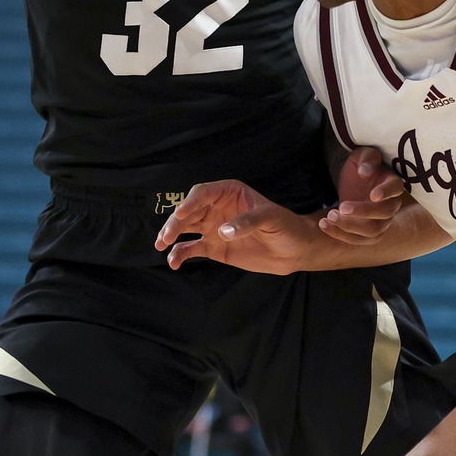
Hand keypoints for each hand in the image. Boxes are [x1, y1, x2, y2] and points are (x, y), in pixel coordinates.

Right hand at [154, 179, 324, 273]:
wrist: (294, 250)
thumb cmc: (286, 226)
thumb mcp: (271, 219)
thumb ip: (248, 222)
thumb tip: (223, 232)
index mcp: (229, 193)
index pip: (203, 193)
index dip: (190, 202)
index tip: (181, 213)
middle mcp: (217, 208)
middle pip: (188, 211)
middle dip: (175, 222)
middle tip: (167, 236)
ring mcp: (213, 228)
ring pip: (185, 228)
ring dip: (171, 235)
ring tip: (161, 244)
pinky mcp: (214, 247)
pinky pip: (191, 248)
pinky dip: (180, 254)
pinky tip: (173, 262)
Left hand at [320, 146, 407, 244]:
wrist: (355, 183)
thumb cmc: (361, 165)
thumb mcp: (361, 154)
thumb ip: (366, 159)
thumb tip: (365, 172)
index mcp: (392, 183)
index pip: (395, 189)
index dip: (386, 193)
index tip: (373, 195)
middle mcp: (392, 204)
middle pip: (384, 214)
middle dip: (362, 212)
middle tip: (341, 207)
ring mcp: (383, 221)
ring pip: (372, 231)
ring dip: (349, 226)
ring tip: (329, 216)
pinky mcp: (369, 233)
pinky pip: (358, 240)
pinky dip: (340, 235)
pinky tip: (324, 224)